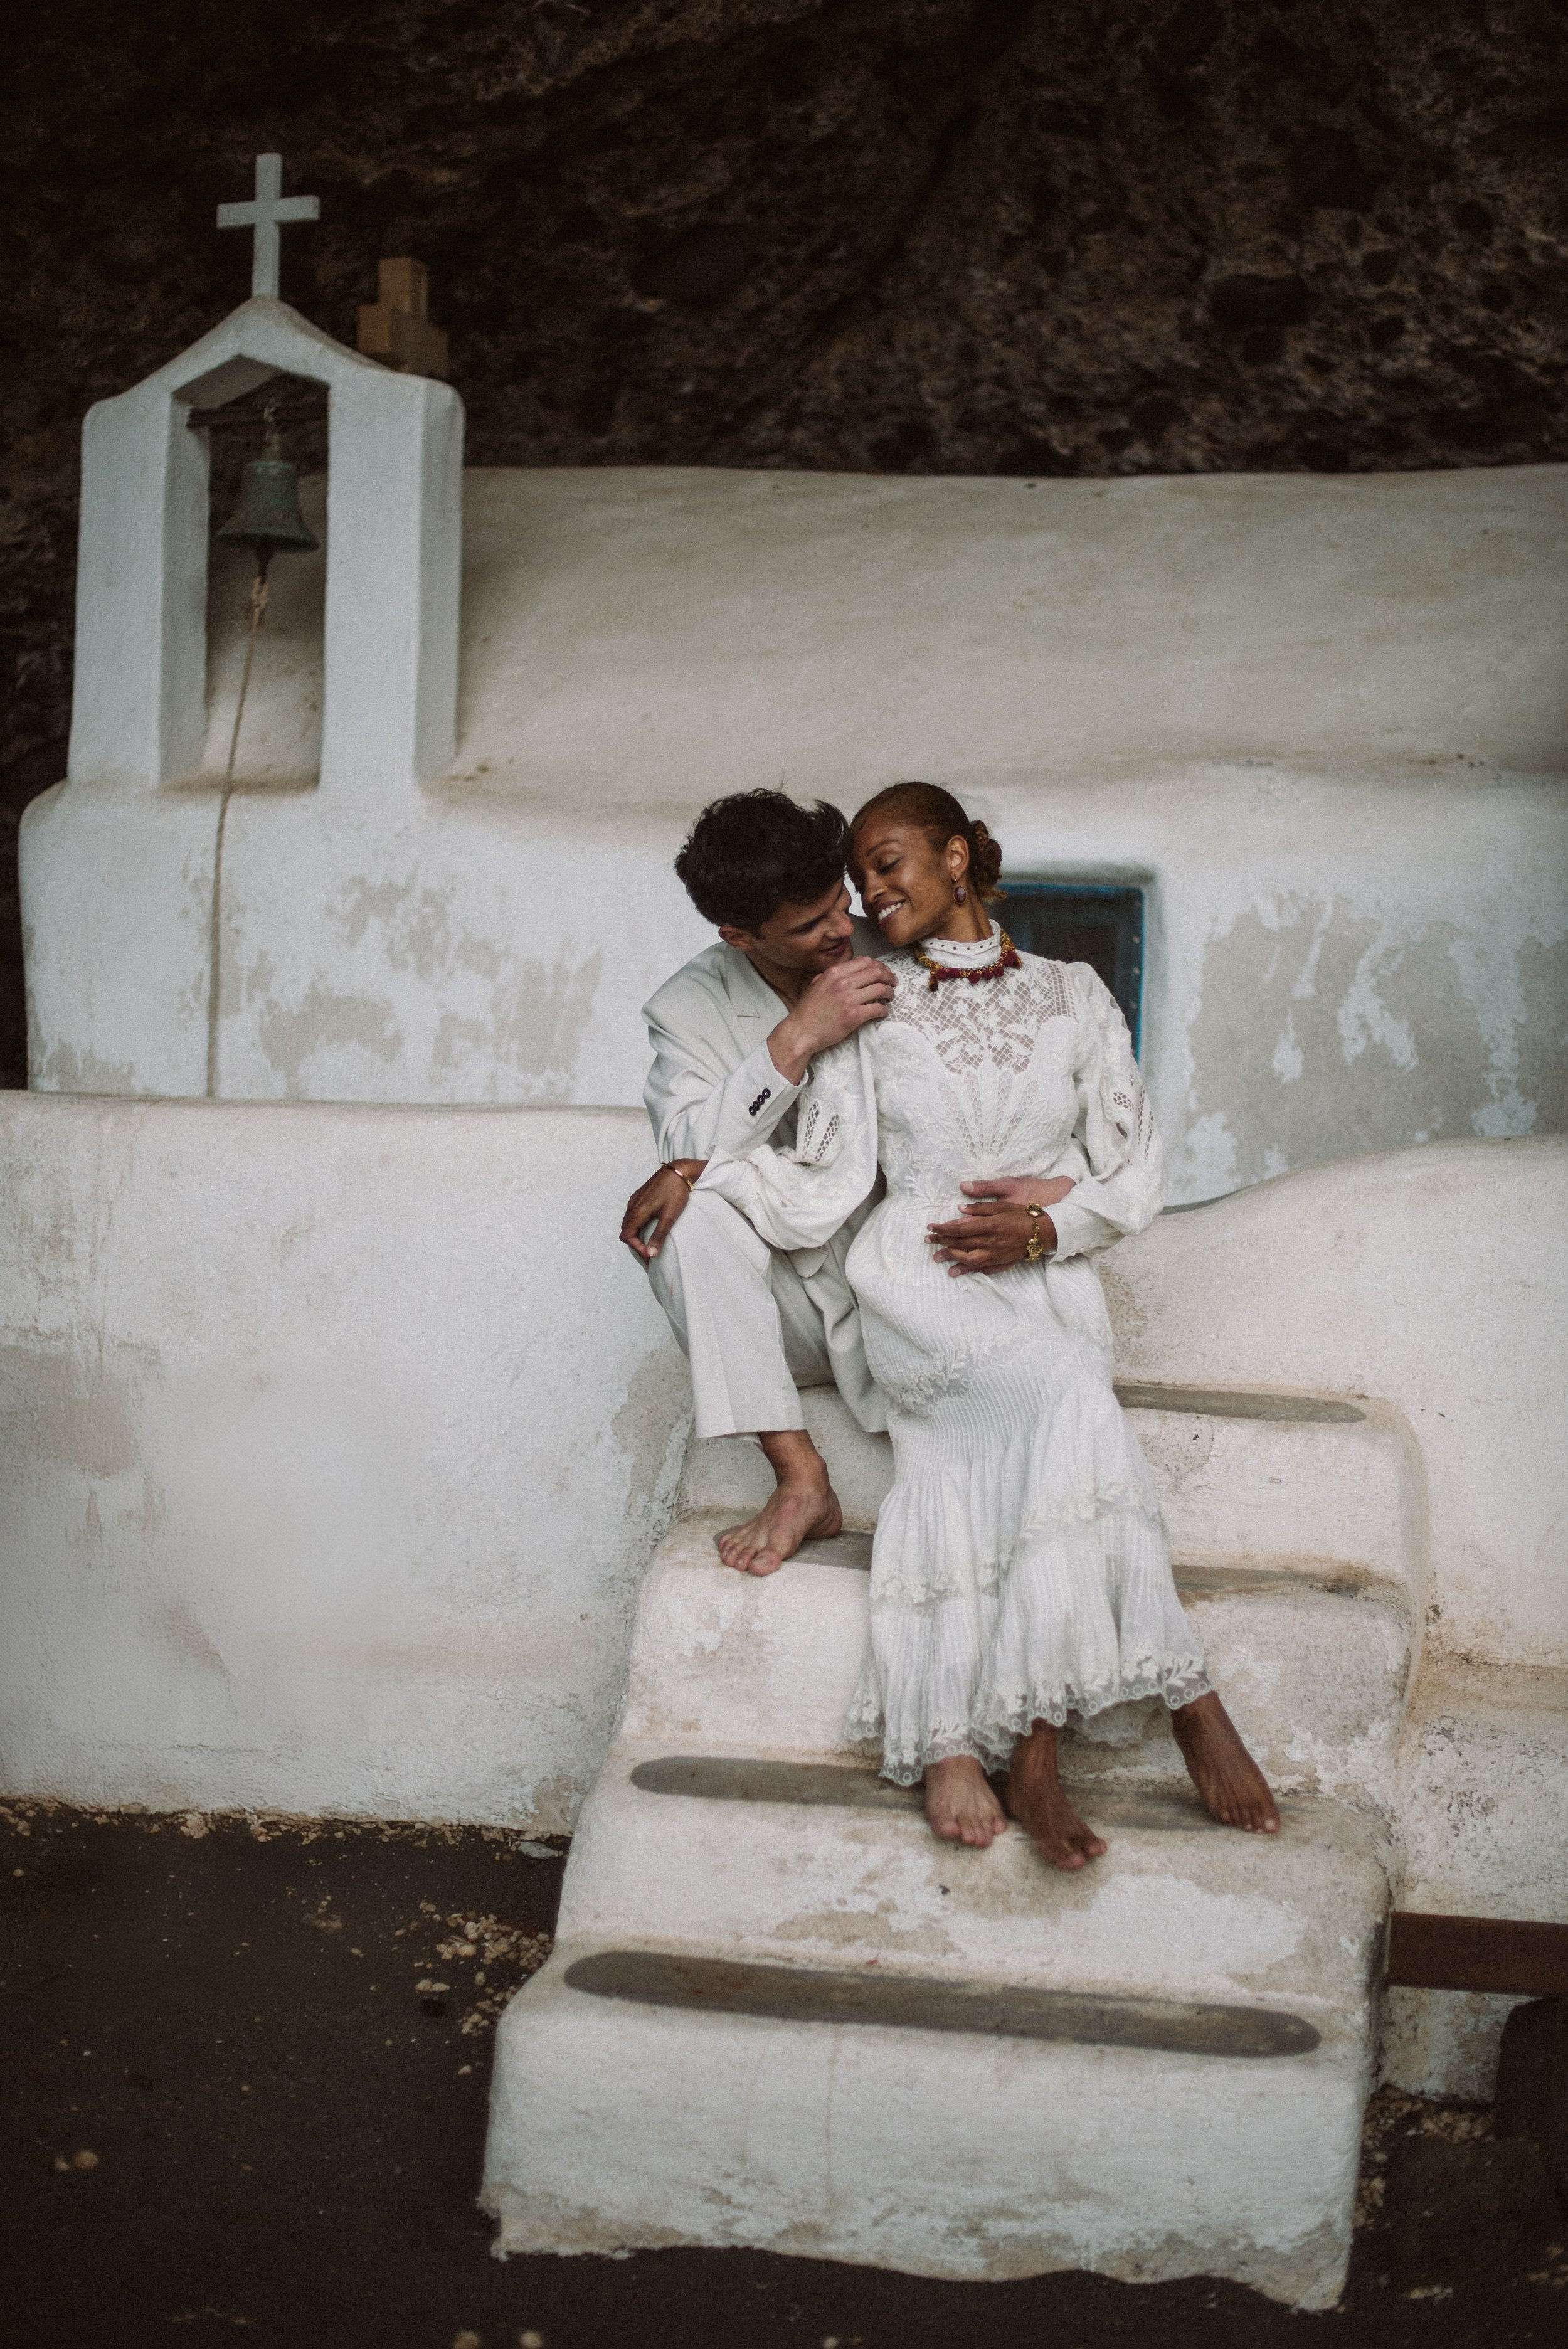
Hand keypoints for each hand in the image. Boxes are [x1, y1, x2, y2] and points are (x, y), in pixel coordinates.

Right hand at [619, 1161, 705, 1261]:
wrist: (679, 1171)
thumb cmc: (676, 1192)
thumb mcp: (669, 1216)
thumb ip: (659, 1236)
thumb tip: (651, 1254)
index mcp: (637, 1211)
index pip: (627, 1236)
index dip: (637, 1248)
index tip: (650, 1255)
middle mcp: (632, 1205)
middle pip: (626, 1231)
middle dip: (635, 1244)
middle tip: (649, 1254)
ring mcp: (634, 1200)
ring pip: (628, 1223)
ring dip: (636, 1235)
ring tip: (649, 1244)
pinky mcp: (639, 1196)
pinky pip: (632, 1215)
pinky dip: (637, 1226)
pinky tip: (649, 1228)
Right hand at [768, 956, 895, 1082]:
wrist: (801, 1031)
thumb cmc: (808, 1011)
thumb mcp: (817, 984)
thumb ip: (833, 975)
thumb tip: (852, 971)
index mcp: (834, 973)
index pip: (865, 961)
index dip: (879, 966)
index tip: (884, 971)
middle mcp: (842, 983)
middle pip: (876, 973)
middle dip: (889, 977)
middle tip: (893, 982)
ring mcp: (848, 999)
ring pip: (880, 989)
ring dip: (889, 992)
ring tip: (890, 996)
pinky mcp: (853, 1016)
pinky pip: (877, 1008)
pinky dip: (884, 1010)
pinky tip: (883, 1012)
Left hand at [926, 1175, 1076, 1276]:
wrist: (1046, 1230)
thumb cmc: (1025, 1213)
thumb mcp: (1003, 1203)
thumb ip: (981, 1207)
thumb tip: (960, 1208)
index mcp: (990, 1225)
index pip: (959, 1229)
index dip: (943, 1229)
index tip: (931, 1227)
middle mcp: (991, 1242)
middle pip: (961, 1245)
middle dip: (942, 1243)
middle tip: (928, 1242)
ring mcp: (997, 1254)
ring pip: (969, 1260)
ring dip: (953, 1259)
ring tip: (941, 1257)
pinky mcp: (1003, 1261)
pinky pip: (983, 1268)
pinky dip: (970, 1270)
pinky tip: (961, 1270)